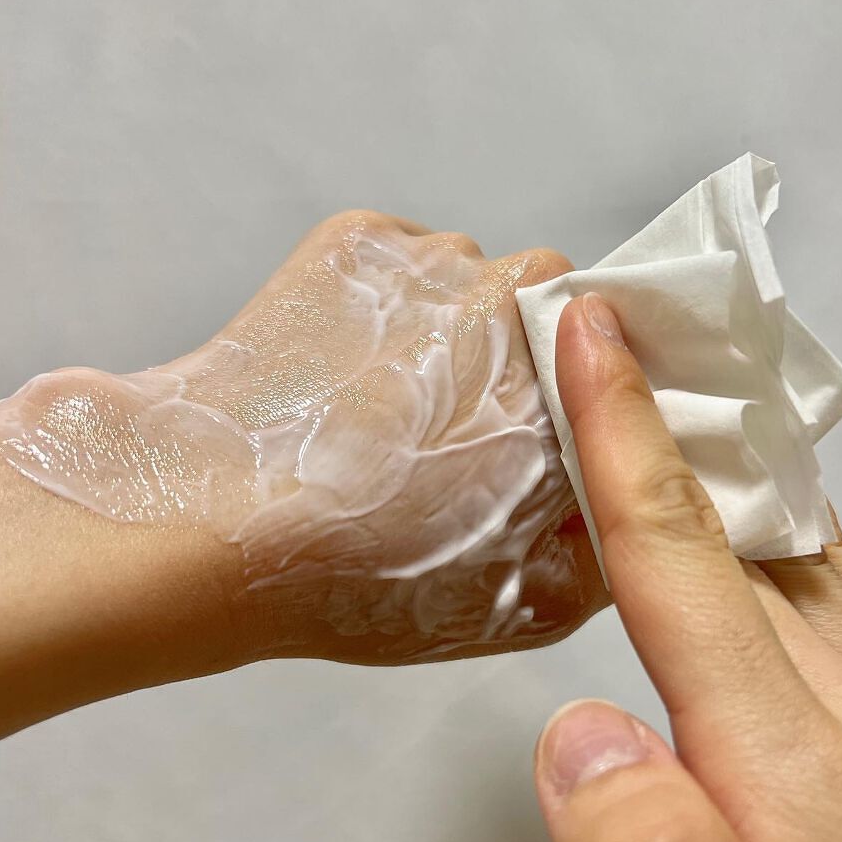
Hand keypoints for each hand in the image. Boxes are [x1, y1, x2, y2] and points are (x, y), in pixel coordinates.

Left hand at [0, 214, 606, 741]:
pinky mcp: (356, 240)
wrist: (210, 525)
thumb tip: (631, 496)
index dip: (593, 398)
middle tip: (464, 433)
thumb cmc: (363, 569)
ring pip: (473, 284)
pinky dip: (392, 307)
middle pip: (548, 313)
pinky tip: (351, 373)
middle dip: (522, 363)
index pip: (622, 359)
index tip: (555, 432)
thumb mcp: (533, 602)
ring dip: (453, 332)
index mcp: (567, 376)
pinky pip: (406, 265)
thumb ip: (616, 541)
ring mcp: (428, 254)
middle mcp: (511, 290)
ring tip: (393, 408)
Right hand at [533, 294, 841, 841]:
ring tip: (689, 404)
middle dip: (683, 421)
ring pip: (814, 563)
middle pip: (760, 537)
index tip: (590, 340)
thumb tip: (582, 740)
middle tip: (629, 334)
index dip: (627, 443)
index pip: (689, 571)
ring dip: (741, 470)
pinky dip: (791, 545)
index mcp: (814, 792)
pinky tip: (773, 547)